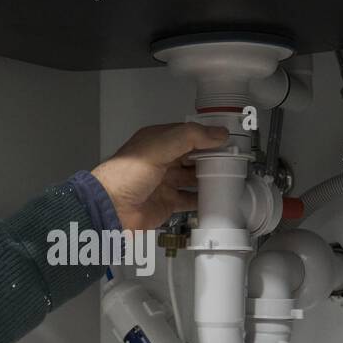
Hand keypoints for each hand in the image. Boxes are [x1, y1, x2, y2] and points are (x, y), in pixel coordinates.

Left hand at [91, 123, 228, 230]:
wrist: (110, 209)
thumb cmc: (124, 176)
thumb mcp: (158, 147)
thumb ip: (189, 137)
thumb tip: (217, 133)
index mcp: (157, 141)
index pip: (188, 134)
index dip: (208, 136)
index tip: (228, 139)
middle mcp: (161, 160)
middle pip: (193, 156)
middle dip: (212, 157)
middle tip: (233, 159)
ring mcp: (164, 182)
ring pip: (193, 178)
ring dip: (209, 178)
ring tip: (229, 177)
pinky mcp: (167, 203)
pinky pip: (190, 200)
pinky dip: (203, 199)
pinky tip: (215, 198)